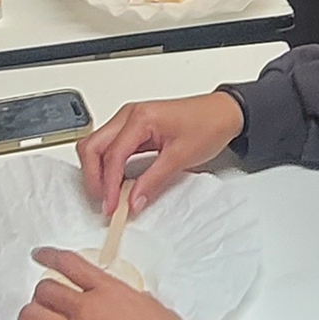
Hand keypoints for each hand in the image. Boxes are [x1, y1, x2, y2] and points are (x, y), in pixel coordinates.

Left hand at [15, 247, 204, 319]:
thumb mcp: (150, 305)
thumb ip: (123, 299)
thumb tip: (111, 301)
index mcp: (111, 290)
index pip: (70, 263)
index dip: (49, 256)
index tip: (40, 255)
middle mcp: (89, 308)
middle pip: (44, 289)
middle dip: (39, 296)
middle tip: (42, 304)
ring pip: (30, 317)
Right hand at [77, 93, 245, 217]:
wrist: (225, 113)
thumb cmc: (209, 124)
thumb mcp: (181, 156)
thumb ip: (153, 180)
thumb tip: (132, 200)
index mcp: (140, 117)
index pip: (112, 155)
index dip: (109, 185)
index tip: (112, 206)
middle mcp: (130, 115)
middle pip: (93, 146)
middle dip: (93, 177)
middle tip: (105, 202)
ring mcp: (131, 120)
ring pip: (98, 146)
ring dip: (98, 171)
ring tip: (110, 195)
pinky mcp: (136, 128)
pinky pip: (111, 147)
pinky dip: (108, 165)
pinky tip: (117, 182)